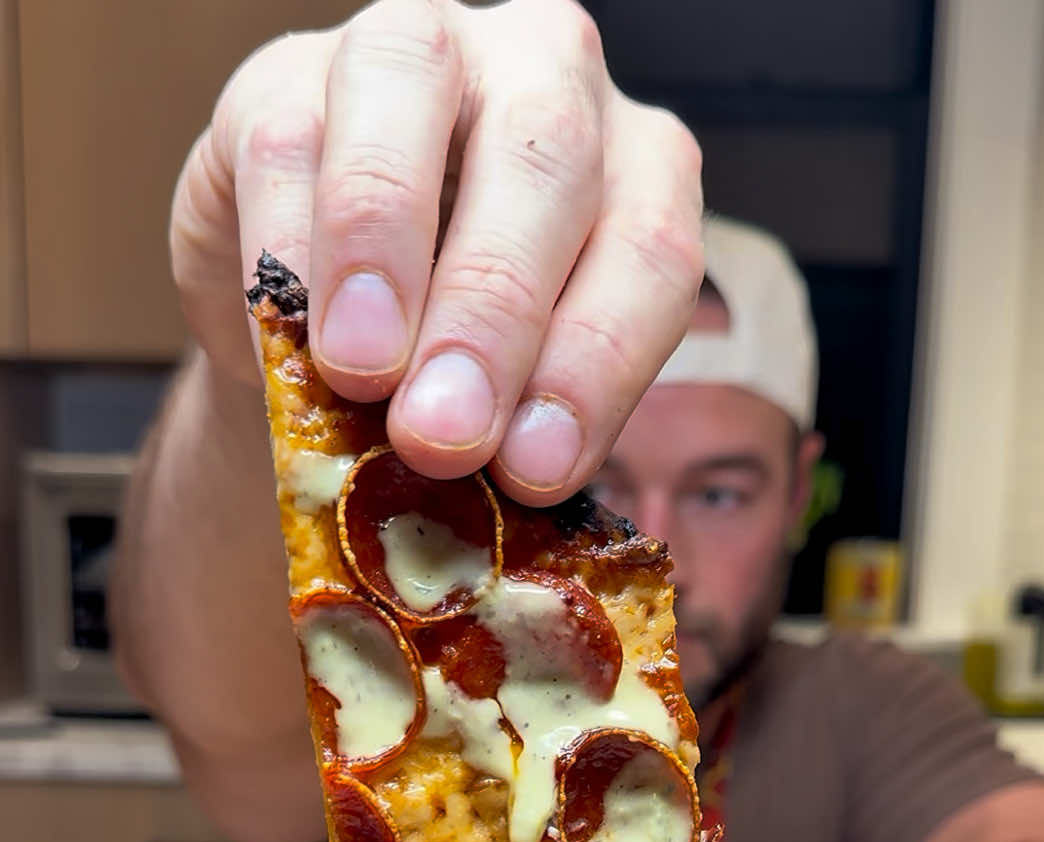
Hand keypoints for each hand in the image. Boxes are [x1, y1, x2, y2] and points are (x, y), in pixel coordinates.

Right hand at [170, 0, 703, 503]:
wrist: (319, 317)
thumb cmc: (440, 353)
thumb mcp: (507, 391)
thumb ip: (521, 418)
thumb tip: (504, 481)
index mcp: (634, 167)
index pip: (650, 252)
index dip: (596, 366)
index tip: (534, 471)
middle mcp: (546, 76)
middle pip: (547, 164)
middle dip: (494, 316)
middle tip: (443, 437)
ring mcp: (417, 50)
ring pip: (412, 98)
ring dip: (386, 254)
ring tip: (363, 374)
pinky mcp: (286, 74)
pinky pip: (289, 144)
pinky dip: (289, 250)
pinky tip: (285, 337)